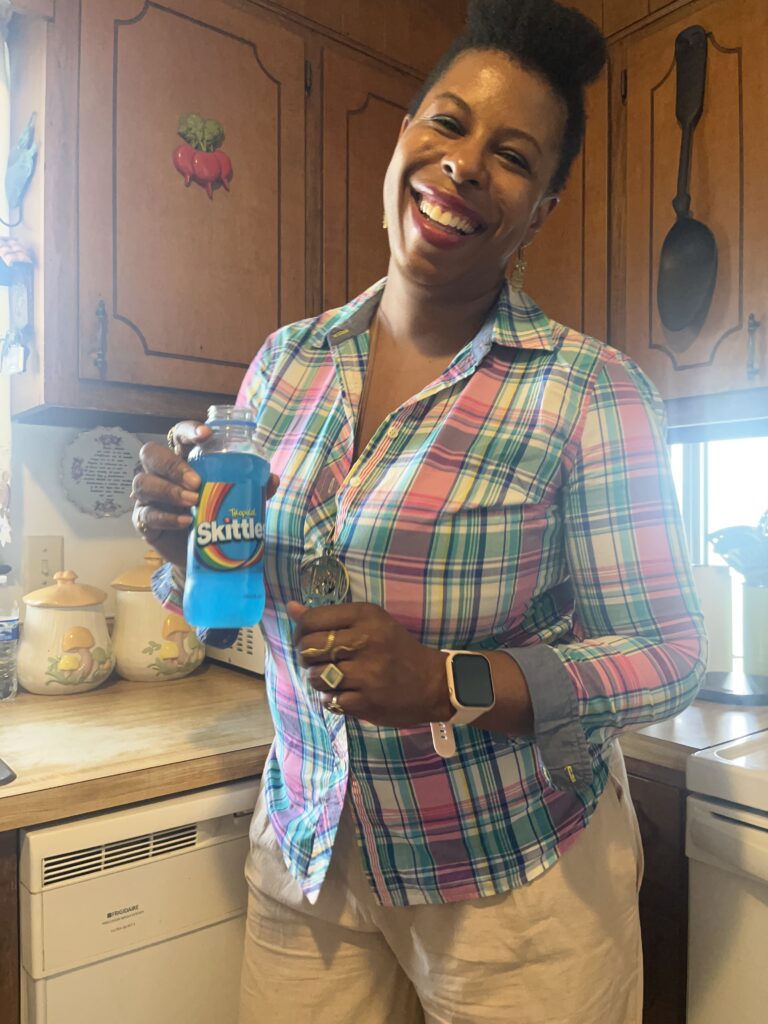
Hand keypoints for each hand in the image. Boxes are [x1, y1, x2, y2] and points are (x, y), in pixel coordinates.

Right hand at [131, 420, 278, 566]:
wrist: (205, 555)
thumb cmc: (217, 516)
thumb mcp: (238, 500)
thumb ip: (254, 487)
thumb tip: (272, 478)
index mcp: (183, 459)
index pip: (178, 435)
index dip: (188, 430)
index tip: (206, 435)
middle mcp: (161, 473)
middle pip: (151, 454)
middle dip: (173, 464)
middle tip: (196, 481)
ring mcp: (149, 496)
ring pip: (144, 482)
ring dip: (168, 490)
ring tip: (192, 501)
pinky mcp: (144, 520)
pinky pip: (146, 514)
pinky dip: (167, 516)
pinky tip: (185, 521)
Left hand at [288, 601, 451, 726]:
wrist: (433, 682)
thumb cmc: (397, 648)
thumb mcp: (370, 622)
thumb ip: (330, 617)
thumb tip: (291, 608)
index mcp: (366, 616)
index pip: (312, 620)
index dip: (301, 632)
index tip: (309, 639)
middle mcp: (365, 641)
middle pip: (309, 648)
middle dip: (308, 657)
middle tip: (321, 660)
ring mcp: (366, 673)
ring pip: (316, 676)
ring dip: (320, 679)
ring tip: (336, 677)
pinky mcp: (366, 701)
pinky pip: (330, 700)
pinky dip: (332, 698)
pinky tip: (346, 693)